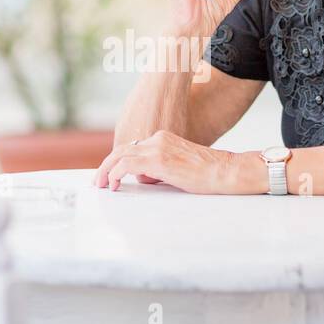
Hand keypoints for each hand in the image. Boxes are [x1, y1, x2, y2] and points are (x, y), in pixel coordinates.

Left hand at [92, 130, 255, 194]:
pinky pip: (127, 165)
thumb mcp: (178, 168)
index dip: (116, 161)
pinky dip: (116, 174)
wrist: (226, 170)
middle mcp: (158, 139)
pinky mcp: (159, 160)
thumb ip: (159, 169)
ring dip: (106, 171)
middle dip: (106, 166)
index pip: (132, 148)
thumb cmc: (208, 173)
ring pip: (120, 156)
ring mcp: (158, 148)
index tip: (109, 175)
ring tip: (101, 185)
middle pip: (121, 150)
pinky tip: (114, 184)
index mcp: (163, 139)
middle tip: (98, 181)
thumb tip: (144, 178)